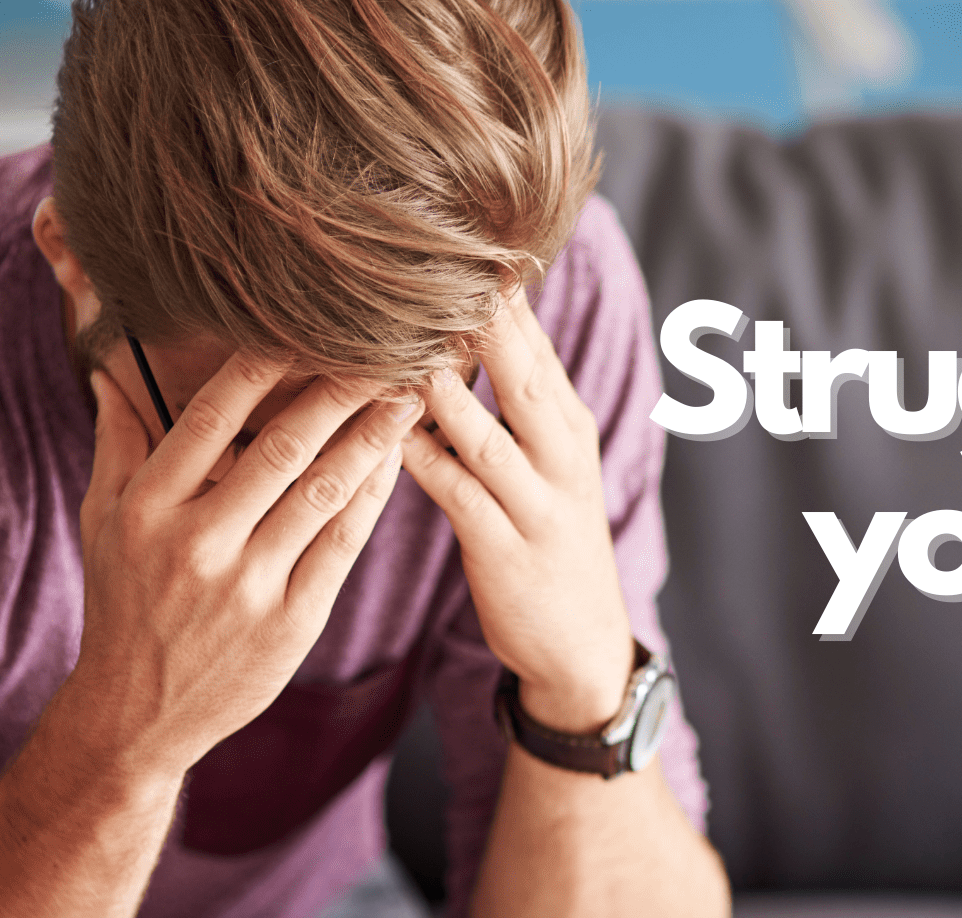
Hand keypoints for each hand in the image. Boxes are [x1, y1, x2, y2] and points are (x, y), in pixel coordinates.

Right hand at [64, 354, 417, 782]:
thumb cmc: (123, 603)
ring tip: (407, 396)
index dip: (261, 367)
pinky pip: (342, 546)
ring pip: (323, 494)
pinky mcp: (290, 622)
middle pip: (281, 449)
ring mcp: (247, 586)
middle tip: (383, 348)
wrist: (139, 713)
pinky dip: (372, 498)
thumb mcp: (103, 521)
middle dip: (338, 393)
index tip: (304, 325)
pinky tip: (395, 461)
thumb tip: (109, 367)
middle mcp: (197, 543)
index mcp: (148, 508)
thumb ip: (117, 441)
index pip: (210, 418)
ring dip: (372, 439)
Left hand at [401, 292, 635, 732]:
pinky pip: (455, 490)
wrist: (582, 646)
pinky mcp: (504, 547)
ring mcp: (536, 500)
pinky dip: (417, 454)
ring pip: (483, 426)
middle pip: (518, 367)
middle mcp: (560, 451)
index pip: (532, 339)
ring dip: (436, 380)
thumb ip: (510, 398)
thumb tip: (465, 323)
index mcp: (567, 422)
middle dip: (476, 315)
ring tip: (388, 332)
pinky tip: (379, 427)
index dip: (495, 289)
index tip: (450, 228)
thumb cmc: (546, 542)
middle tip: (425, 254)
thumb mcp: (545, 462)